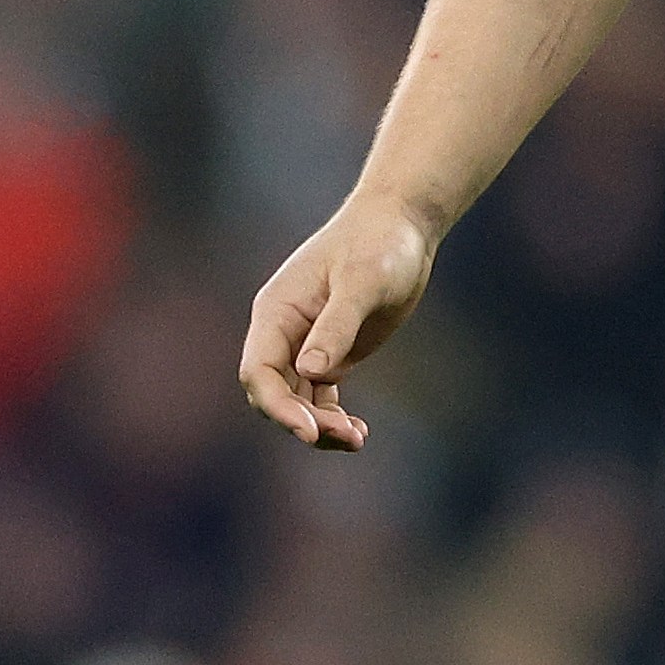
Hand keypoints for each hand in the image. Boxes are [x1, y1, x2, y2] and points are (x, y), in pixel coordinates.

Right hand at [238, 196, 437, 449]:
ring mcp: (307, 345)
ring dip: (321, 426)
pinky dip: (334, 417)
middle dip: (303, 420)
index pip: (260, 371)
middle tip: (346, 435)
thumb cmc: (380, 242)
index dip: (277, 405)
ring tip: (356, 439)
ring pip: (299, 401)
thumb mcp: (363, 280)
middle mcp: (285, 333)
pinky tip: (357, 433)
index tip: (308, 429)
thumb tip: (310, 371)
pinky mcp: (334, 352)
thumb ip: (337, 324)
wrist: (404, 225)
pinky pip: (321, 397)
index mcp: (277, 312)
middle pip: (276, 394)